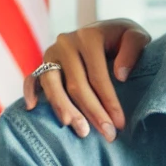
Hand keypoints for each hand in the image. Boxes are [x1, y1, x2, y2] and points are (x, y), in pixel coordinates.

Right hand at [23, 19, 150, 140]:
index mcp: (88, 37)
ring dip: (65, 110)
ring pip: (52, 85)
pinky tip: (33, 108)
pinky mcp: (43, 62)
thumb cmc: (123, 38)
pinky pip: (32, 78)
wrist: (107, 31)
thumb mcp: (135, 36)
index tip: (119, 124)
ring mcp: (52, 53)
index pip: (98, 76)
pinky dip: (30, 92)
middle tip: (107, 135)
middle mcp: (66, 43)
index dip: (109, 102)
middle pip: (76, 85)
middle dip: (92, 112)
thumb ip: (133, 48)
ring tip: (81, 131)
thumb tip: (120, 75)